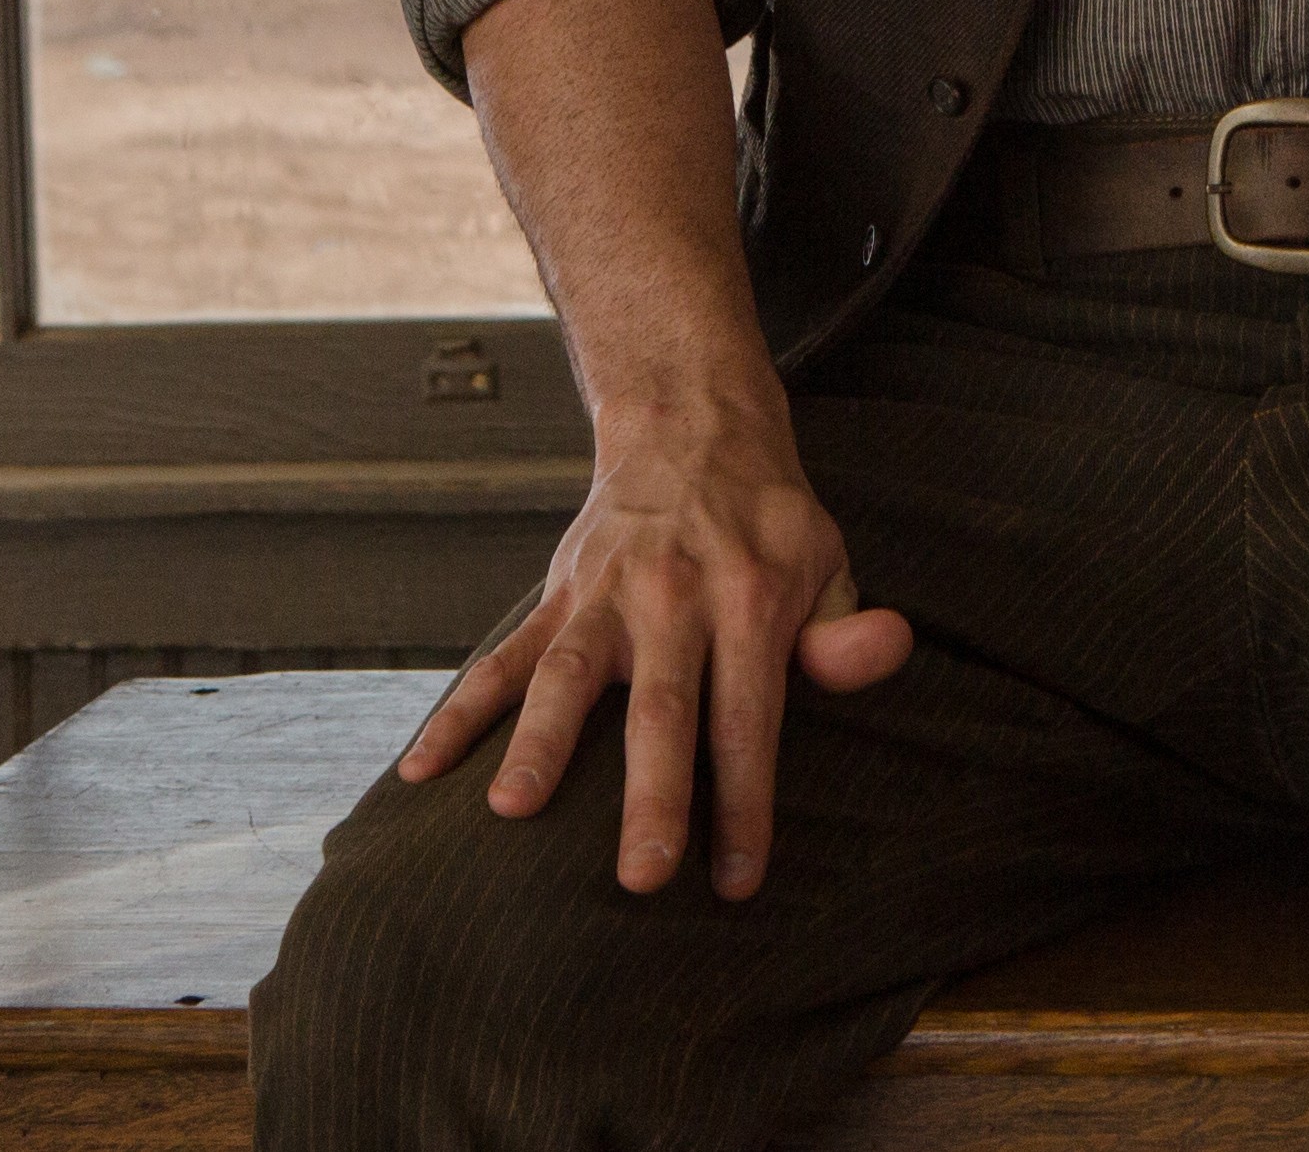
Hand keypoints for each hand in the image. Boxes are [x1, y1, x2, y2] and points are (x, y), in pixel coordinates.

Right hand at [392, 385, 916, 897]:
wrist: (691, 427)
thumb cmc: (769, 523)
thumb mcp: (826, 560)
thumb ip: (844, 626)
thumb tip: (887, 649)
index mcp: (751, 600)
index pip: (750, 717)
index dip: (746, 801)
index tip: (736, 881)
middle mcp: (676, 598)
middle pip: (662, 709)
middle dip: (652, 793)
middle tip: (640, 875)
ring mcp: (607, 596)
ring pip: (567, 675)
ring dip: (540, 742)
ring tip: (511, 809)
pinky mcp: (559, 595)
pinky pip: (503, 658)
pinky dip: (460, 712)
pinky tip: (421, 770)